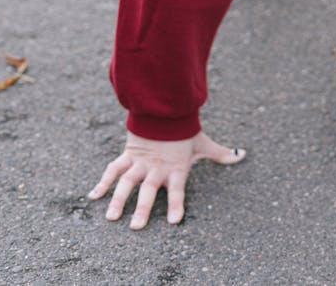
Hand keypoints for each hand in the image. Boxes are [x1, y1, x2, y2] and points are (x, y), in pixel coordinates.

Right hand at [88, 130, 244, 228]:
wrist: (166, 108)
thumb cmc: (184, 130)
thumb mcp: (202, 143)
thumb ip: (220, 153)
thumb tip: (242, 154)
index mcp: (176, 168)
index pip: (177, 190)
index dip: (177, 204)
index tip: (175, 221)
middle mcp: (157, 168)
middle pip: (149, 190)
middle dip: (143, 209)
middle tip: (136, 227)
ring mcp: (141, 162)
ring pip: (127, 181)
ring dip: (119, 199)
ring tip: (111, 217)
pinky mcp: (129, 154)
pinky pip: (114, 169)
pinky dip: (103, 182)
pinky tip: (94, 196)